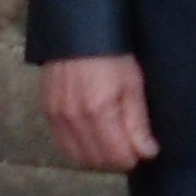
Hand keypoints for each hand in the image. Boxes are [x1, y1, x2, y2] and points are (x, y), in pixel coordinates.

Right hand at [39, 53, 157, 173]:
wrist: (78, 33)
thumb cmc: (112, 56)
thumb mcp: (133, 85)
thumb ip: (138, 123)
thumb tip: (146, 153)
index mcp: (99, 111)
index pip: (116, 156)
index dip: (134, 158)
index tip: (144, 150)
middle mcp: (74, 119)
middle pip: (97, 161)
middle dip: (117, 160)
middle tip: (130, 148)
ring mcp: (57, 117)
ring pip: (79, 157)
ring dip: (98, 158)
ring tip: (113, 144)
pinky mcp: (48, 113)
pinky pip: (64, 146)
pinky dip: (80, 150)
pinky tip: (93, 140)